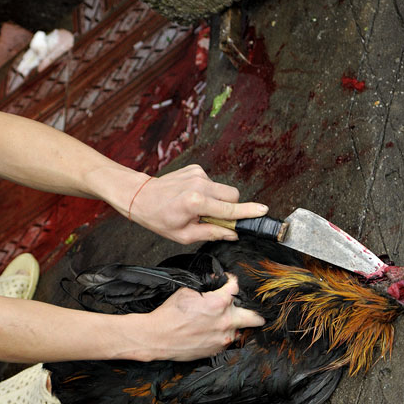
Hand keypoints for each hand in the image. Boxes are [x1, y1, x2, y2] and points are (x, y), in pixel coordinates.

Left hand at [127, 164, 267, 243]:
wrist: (141, 196)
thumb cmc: (159, 218)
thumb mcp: (183, 235)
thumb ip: (211, 233)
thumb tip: (232, 234)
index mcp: (195, 202)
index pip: (229, 209)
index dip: (247, 212)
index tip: (262, 210)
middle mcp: (199, 185)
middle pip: (233, 196)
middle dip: (230, 208)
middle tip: (212, 218)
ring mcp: (198, 174)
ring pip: (224, 189)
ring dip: (217, 201)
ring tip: (198, 208)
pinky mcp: (196, 168)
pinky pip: (212, 183)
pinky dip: (208, 192)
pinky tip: (192, 197)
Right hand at [142, 275, 264, 360]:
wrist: (158, 337)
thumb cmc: (169, 314)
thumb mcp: (186, 292)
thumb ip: (205, 287)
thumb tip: (215, 283)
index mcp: (219, 303)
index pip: (235, 287)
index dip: (232, 281)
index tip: (229, 282)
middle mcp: (226, 322)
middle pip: (255, 318)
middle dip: (255, 313)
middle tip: (251, 311)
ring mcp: (223, 338)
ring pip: (240, 331)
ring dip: (234, 325)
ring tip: (222, 323)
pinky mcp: (216, 350)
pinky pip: (226, 342)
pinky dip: (222, 336)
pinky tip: (210, 333)